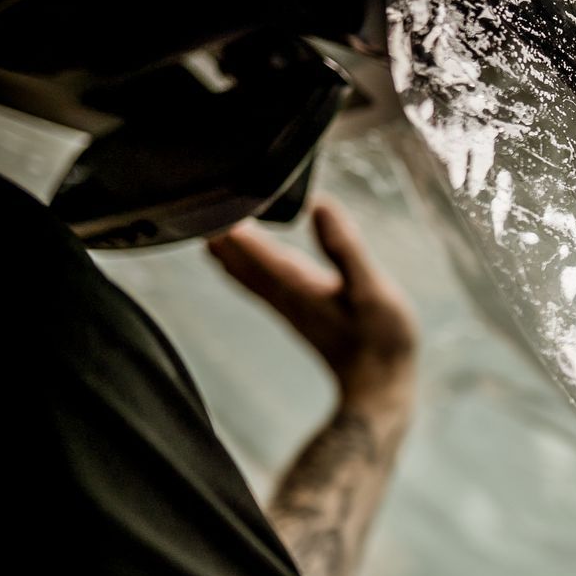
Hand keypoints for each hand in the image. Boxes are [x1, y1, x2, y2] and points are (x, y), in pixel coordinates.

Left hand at [208, 200, 418, 412]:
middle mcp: (282, 292)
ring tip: (202, 219)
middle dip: (215, 229)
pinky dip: (237, 263)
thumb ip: (344, 247)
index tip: (206, 192)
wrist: (379, 383)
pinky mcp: (293, 311)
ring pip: (239, 270)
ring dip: (221, 246)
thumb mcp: (372, 289)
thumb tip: (319, 204)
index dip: (226, 219)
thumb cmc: (381, 338)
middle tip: (193, 199)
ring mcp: (285, 304)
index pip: (249, 246)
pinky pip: (253, 281)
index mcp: (296, 283)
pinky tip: (231, 256)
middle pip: (234, 257)